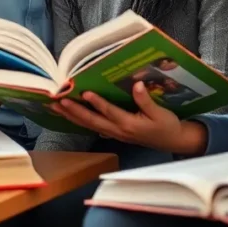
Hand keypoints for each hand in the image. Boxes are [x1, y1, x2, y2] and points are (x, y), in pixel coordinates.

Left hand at [51, 82, 205, 154]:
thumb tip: (137, 85)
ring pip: (88, 125)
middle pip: (92, 121)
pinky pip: (92, 127)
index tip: (85, 92)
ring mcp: (114, 133)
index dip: (97, 102)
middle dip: (73, 111)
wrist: (172, 141)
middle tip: (57, 101)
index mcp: (129, 124)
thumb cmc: (167, 126)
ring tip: (55, 107)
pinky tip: (68, 115)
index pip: (110, 112)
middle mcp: (118, 130)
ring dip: (71, 116)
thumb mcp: (160, 113)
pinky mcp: (113, 133)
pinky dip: (78, 120)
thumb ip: (146, 100)